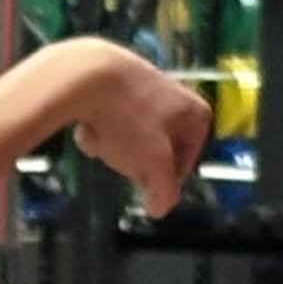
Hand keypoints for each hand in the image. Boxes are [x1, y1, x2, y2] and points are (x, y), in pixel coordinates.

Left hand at [67, 42, 210, 217]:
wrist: (85, 74)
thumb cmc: (131, 121)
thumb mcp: (155, 165)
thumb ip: (164, 193)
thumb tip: (159, 209)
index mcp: (197, 114)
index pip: (183, 166)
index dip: (161, 180)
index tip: (143, 183)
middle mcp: (177, 95)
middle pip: (156, 150)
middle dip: (135, 160)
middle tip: (121, 160)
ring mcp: (145, 84)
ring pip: (132, 135)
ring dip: (114, 145)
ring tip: (100, 139)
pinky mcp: (115, 78)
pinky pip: (111, 116)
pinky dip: (99, 125)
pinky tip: (87, 125)